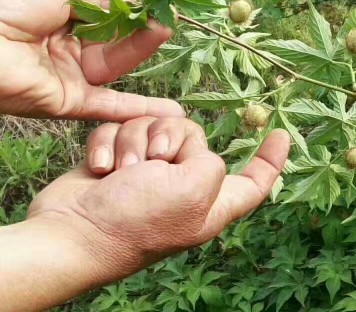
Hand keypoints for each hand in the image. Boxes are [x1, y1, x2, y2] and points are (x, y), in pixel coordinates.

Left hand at [0, 0, 183, 120]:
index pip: (105, 18)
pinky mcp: (69, 102)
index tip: (155, 7)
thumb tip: (132, 1)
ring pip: (113, 68)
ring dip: (141, 54)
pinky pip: (107, 106)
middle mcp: (66, 47)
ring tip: (165, 33)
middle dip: (139, 31)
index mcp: (60, 16)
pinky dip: (138, 110)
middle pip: (113, 42)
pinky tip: (169, 111)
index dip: (130, 14)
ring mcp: (69, 75)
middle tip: (165, 19)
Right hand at [27, 118, 288, 274]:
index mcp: (211, 203)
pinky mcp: (117, 160)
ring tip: (122, 171)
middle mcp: (183, 186)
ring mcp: (148, 173)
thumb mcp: (193, 190)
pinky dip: (109, 144)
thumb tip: (187, 150)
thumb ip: (209, 163)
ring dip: (136, 142)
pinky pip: (123, 130)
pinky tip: (101, 168)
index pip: (253, 182)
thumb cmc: (136, 219)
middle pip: (195, 137)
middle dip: (171, 138)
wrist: (71, 232)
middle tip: (154, 160)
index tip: (281, 134)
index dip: (271, 160)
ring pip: (155, 126)